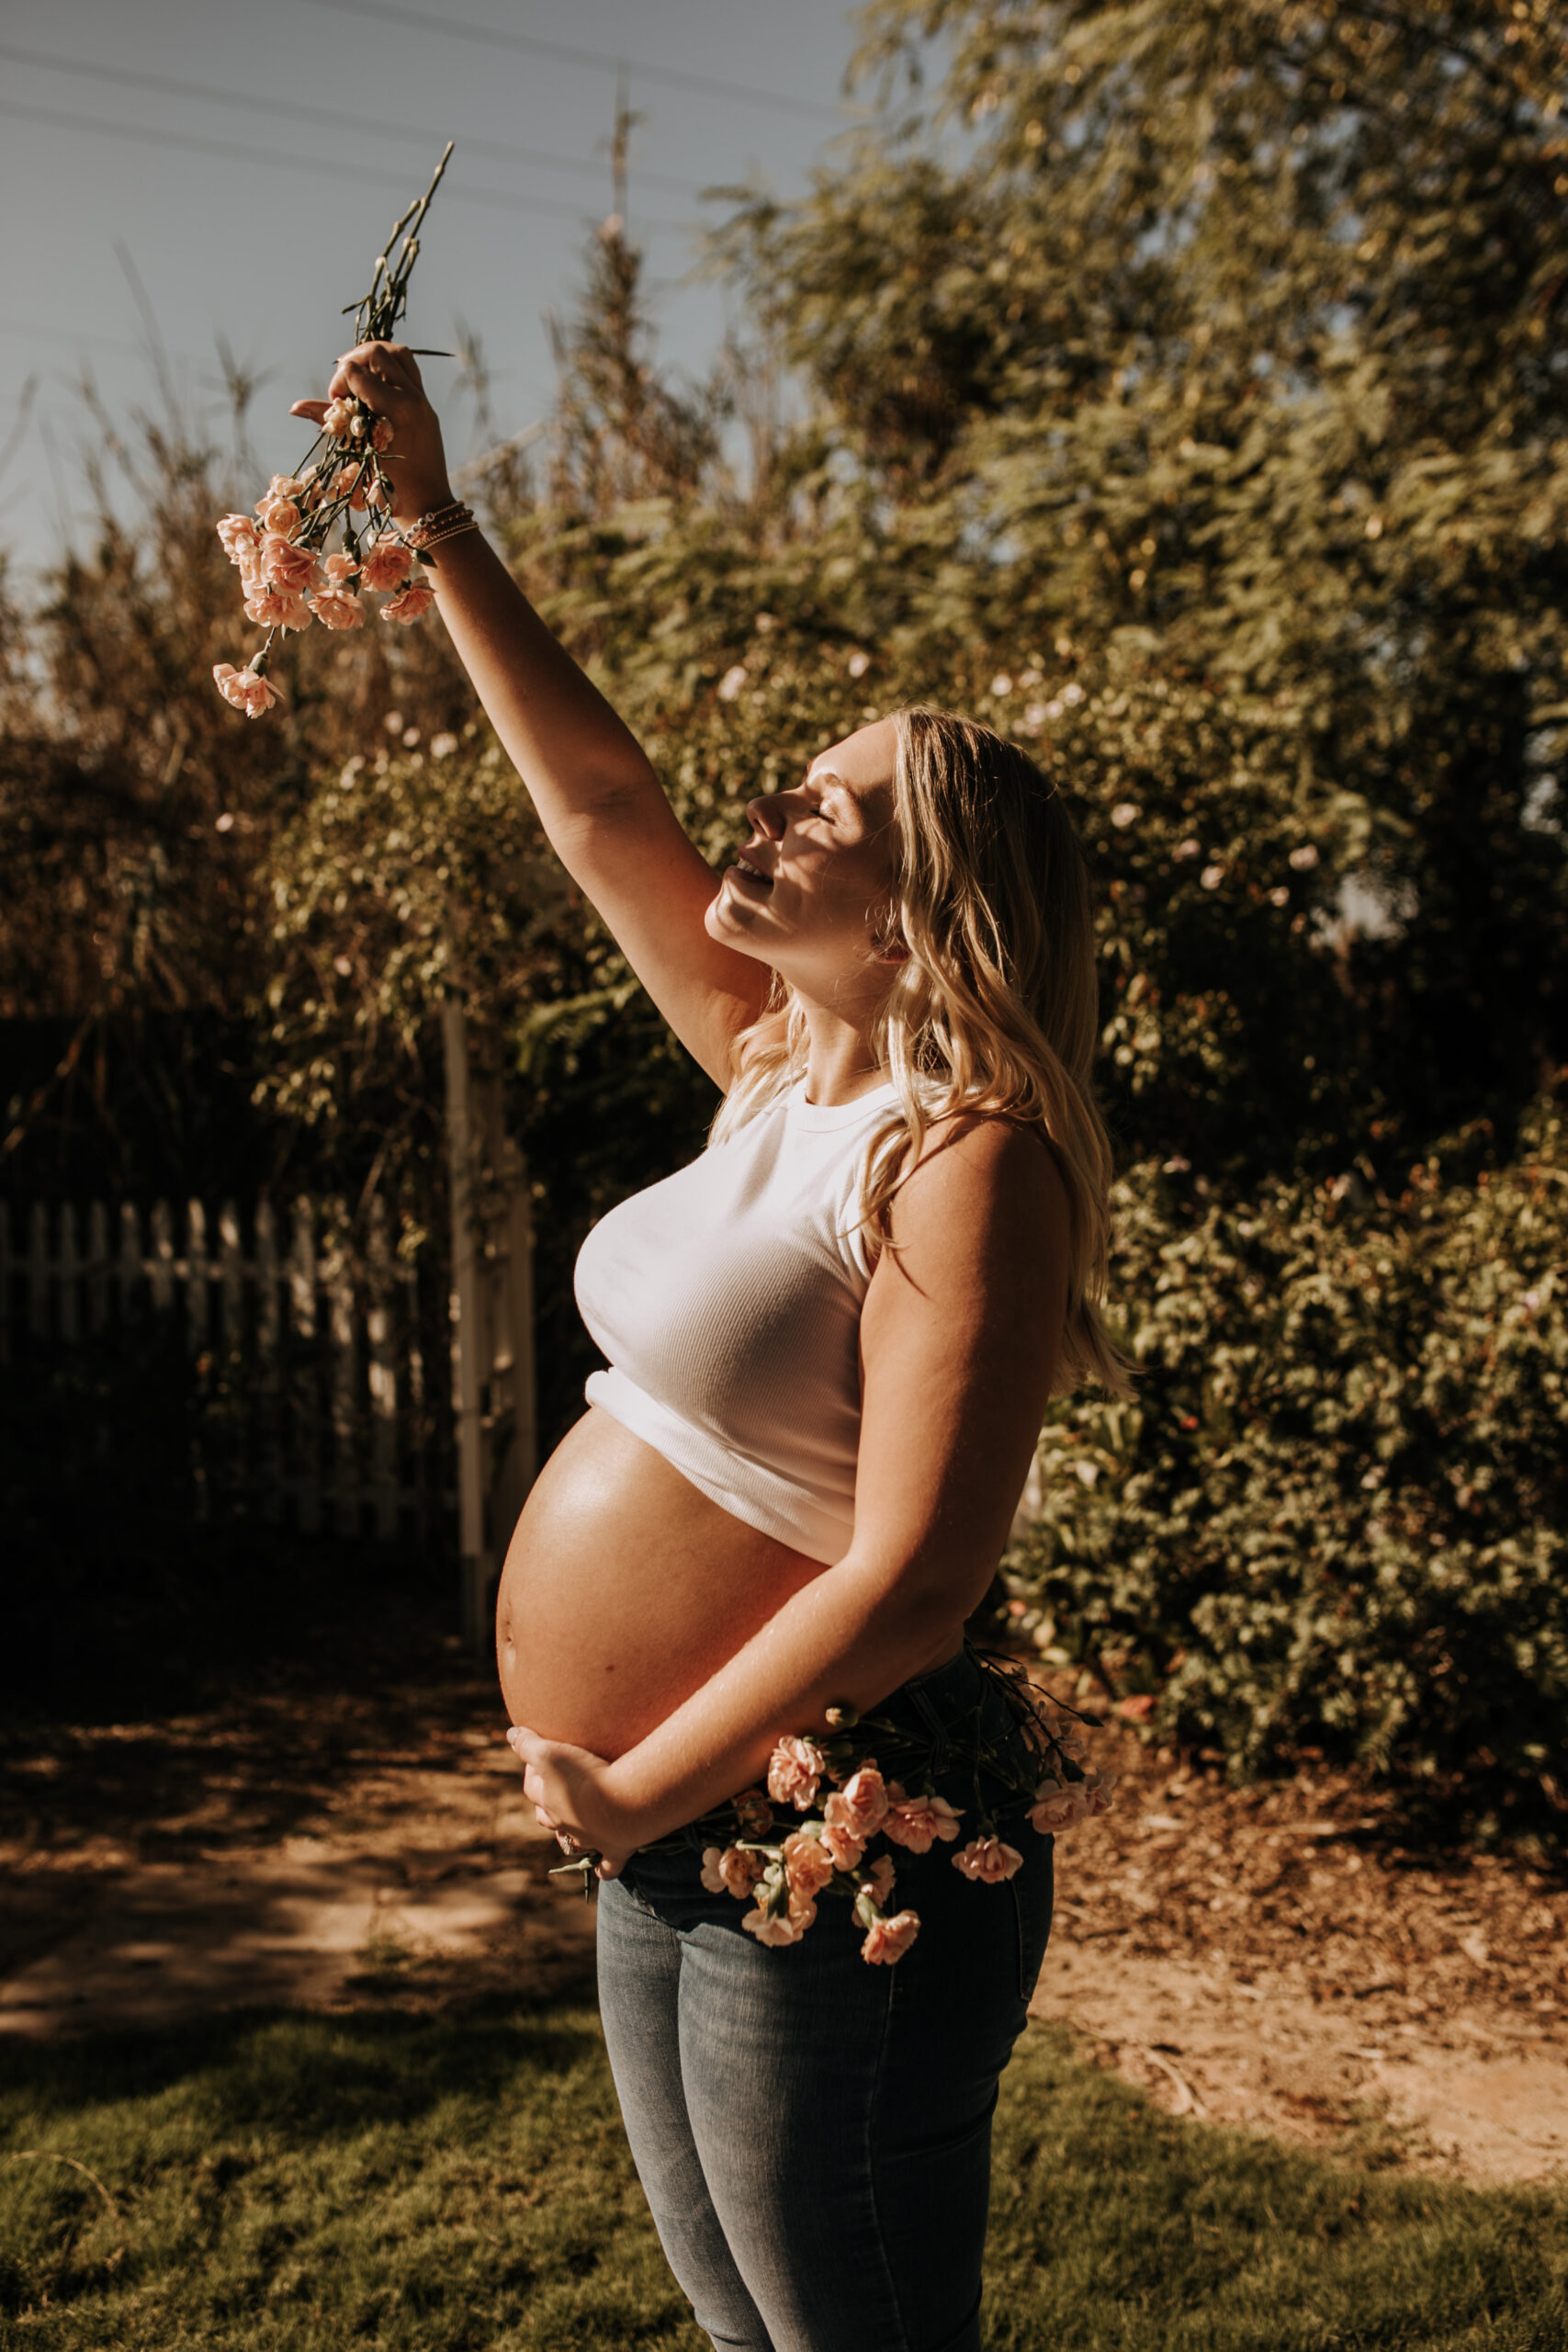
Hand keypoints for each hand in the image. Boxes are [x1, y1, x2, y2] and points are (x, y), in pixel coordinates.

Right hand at [290, 339, 452, 523]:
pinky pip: (408, 368)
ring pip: (397, 352)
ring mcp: (422, 398)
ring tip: (357, 376)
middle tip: (344, 387)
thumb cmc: (391, 487)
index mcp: (395, 408)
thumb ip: (329, 422)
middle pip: (376, 351)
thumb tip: (295, 407)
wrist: (428, 502)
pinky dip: (388, 367)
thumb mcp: (357, 451)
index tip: (336, 404)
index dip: (337, 382)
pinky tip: (374, 384)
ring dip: (372, 357)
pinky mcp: (426, 402)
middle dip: (352, 362)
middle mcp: (412, 397)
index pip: (355, 371)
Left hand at [505, 1725, 644, 1880]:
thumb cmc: (585, 1776)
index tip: (539, 1758)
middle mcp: (566, 1825)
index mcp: (549, 1804)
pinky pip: (608, 1867)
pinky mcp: (616, 1850)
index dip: (533, 1772)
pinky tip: (601, 1869)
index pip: (533, 1788)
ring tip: (573, 1822)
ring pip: (573, 1842)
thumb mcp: (551, 1752)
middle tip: (554, 1789)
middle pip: (548, 1818)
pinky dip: (604, 1869)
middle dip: (546, 1805)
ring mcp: (591, 1840)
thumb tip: (510, 1734)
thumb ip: (528, 1744)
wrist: (624, 1804)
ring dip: (570, 1834)